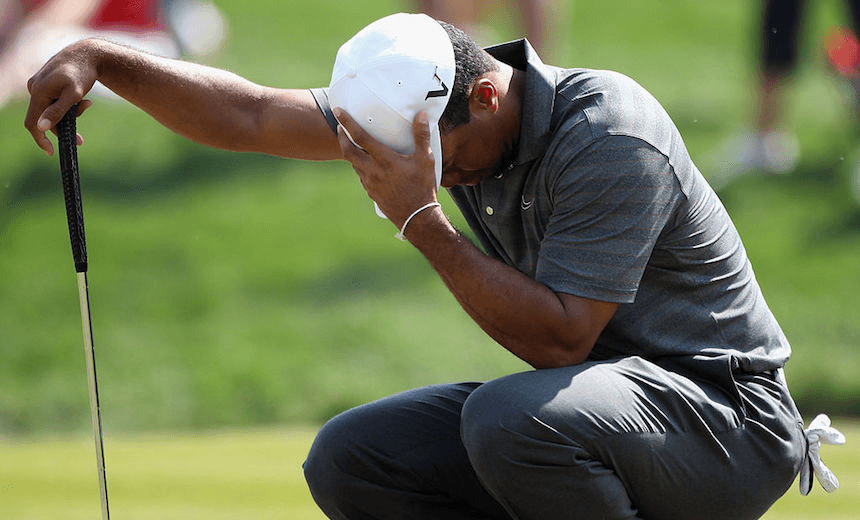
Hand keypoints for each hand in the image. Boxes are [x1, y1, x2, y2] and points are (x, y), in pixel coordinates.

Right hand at [24, 40, 96, 154]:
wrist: (88, 53)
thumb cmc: (82, 73)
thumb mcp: (73, 95)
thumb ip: (58, 112)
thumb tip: (41, 128)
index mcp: (38, 92)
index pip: (32, 123)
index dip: (40, 139)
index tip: (52, 152)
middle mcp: (34, 88)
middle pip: (44, 118)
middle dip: (63, 127)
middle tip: (81, 139)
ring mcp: (39, 85)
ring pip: (52, 110)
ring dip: (70, 114)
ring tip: (87, 104)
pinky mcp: (46, 84)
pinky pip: (54, 101)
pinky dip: (68, 105)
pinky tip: (84, 99)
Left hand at [334, 108, 437, 228]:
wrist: (417, 218)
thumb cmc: (422, 188)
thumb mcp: (425, 160)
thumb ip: (421, 135)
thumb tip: (422, 115)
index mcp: (384, 160)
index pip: (360, 137)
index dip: (347, 123)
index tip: (338, 112)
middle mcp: (373, 170)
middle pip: (348, 151)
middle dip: (342, 137)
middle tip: (340, 127)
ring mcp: (370, 183)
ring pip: (354, 164)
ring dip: (350, 152)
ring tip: (353, 143)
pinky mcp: (371, 192)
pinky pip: (361, 176)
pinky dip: (360, 166)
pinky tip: (367, 165)